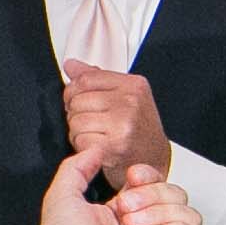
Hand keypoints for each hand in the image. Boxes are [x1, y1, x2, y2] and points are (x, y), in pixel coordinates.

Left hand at [24, 145, 205, 224]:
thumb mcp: (64, 193)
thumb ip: (78, 166)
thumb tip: (96, 149)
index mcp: (130, 217)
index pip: (161, 186)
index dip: (151, 176)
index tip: (132, 176)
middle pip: (179, 197)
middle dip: (154, 194)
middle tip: (125, 208)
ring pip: (192, 217)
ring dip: (163, 212)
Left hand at [57, 62, 169, 182]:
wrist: (154, 159)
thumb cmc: (139, 129)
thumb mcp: (125, 96)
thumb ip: (97, 78)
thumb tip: (71, 65)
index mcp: (133, 85)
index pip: (86, 78)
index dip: (72, 90)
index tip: (75, 98)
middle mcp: (130, 102)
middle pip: (77, 100)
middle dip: (75, 113)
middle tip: (89, 122)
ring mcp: (123, 124)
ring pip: (75, 121)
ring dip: (77, 131)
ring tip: (93, 134)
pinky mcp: (114, 146)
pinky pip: (80, 140)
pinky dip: (82, 145)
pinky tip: (95, 146)